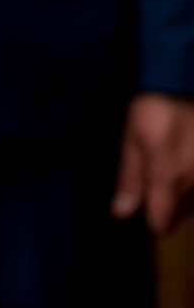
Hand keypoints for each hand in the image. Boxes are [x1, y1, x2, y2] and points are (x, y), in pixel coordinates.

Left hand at [113, 92, 193, 230]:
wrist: (189, 86)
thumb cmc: (157, 110)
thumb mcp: (133, 137)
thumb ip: (129, 175)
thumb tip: (122, 212)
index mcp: (169, 176)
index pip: (161, 222)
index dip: (148, 219)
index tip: (142, 204)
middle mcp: (193, 184)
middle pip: (180, 215)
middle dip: (165, 205)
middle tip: (153, 179)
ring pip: (193, 204)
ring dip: (181, 195)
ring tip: (170, 165)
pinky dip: (191, 185)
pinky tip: (184, 163)